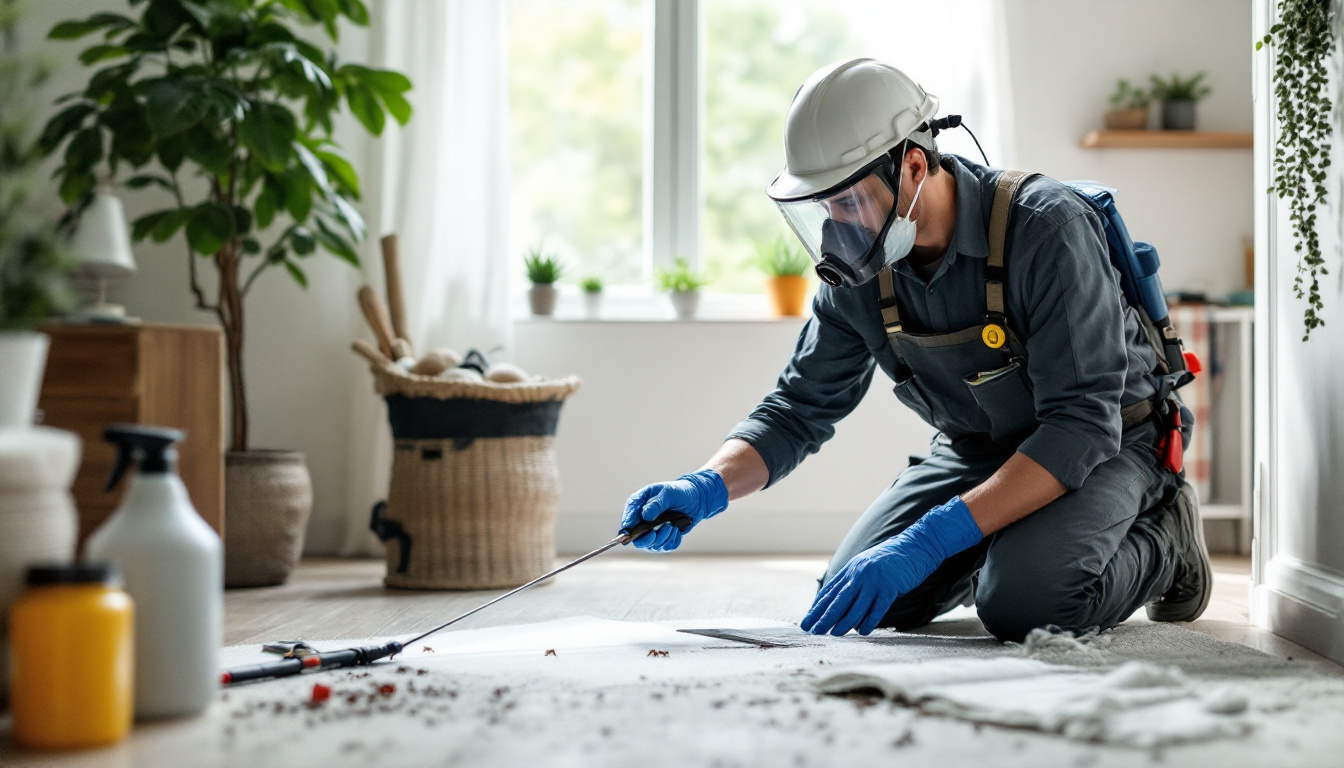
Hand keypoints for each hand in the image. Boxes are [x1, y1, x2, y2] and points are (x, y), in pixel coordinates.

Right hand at [619, 469, 728, 551]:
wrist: (697, 499)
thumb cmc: (680, 492)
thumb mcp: (668, 493)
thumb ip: (656, 504)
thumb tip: (646, 516)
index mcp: (639, 504)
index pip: (628, 520)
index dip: (628, 529)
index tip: (634, 533)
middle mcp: (643, 519)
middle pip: (637, 538)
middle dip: (648, 538)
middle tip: (658, 531)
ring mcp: (652, 530)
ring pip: (651, 545)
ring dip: (663, 538)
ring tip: (672, 526)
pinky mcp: (663, 537)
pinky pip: (664, 546)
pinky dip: (672, 541)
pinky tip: (677, 530)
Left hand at [801, 497, 982, 635]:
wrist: (916, 545)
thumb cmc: (892, 559)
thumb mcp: (868, 565)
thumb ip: (855, 582)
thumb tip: (846, 608)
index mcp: (852, 569)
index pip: (830, 592)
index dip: (818, 608)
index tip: (807, 621)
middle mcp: (860, 574)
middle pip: (838, 600)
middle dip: (824, 617)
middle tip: (812, 630)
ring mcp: (875, 580)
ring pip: (856, 606)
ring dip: (844, 622)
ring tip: (834, 634)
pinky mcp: (891, 586)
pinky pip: (878, 607)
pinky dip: (870, 621)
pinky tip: (863, 631)